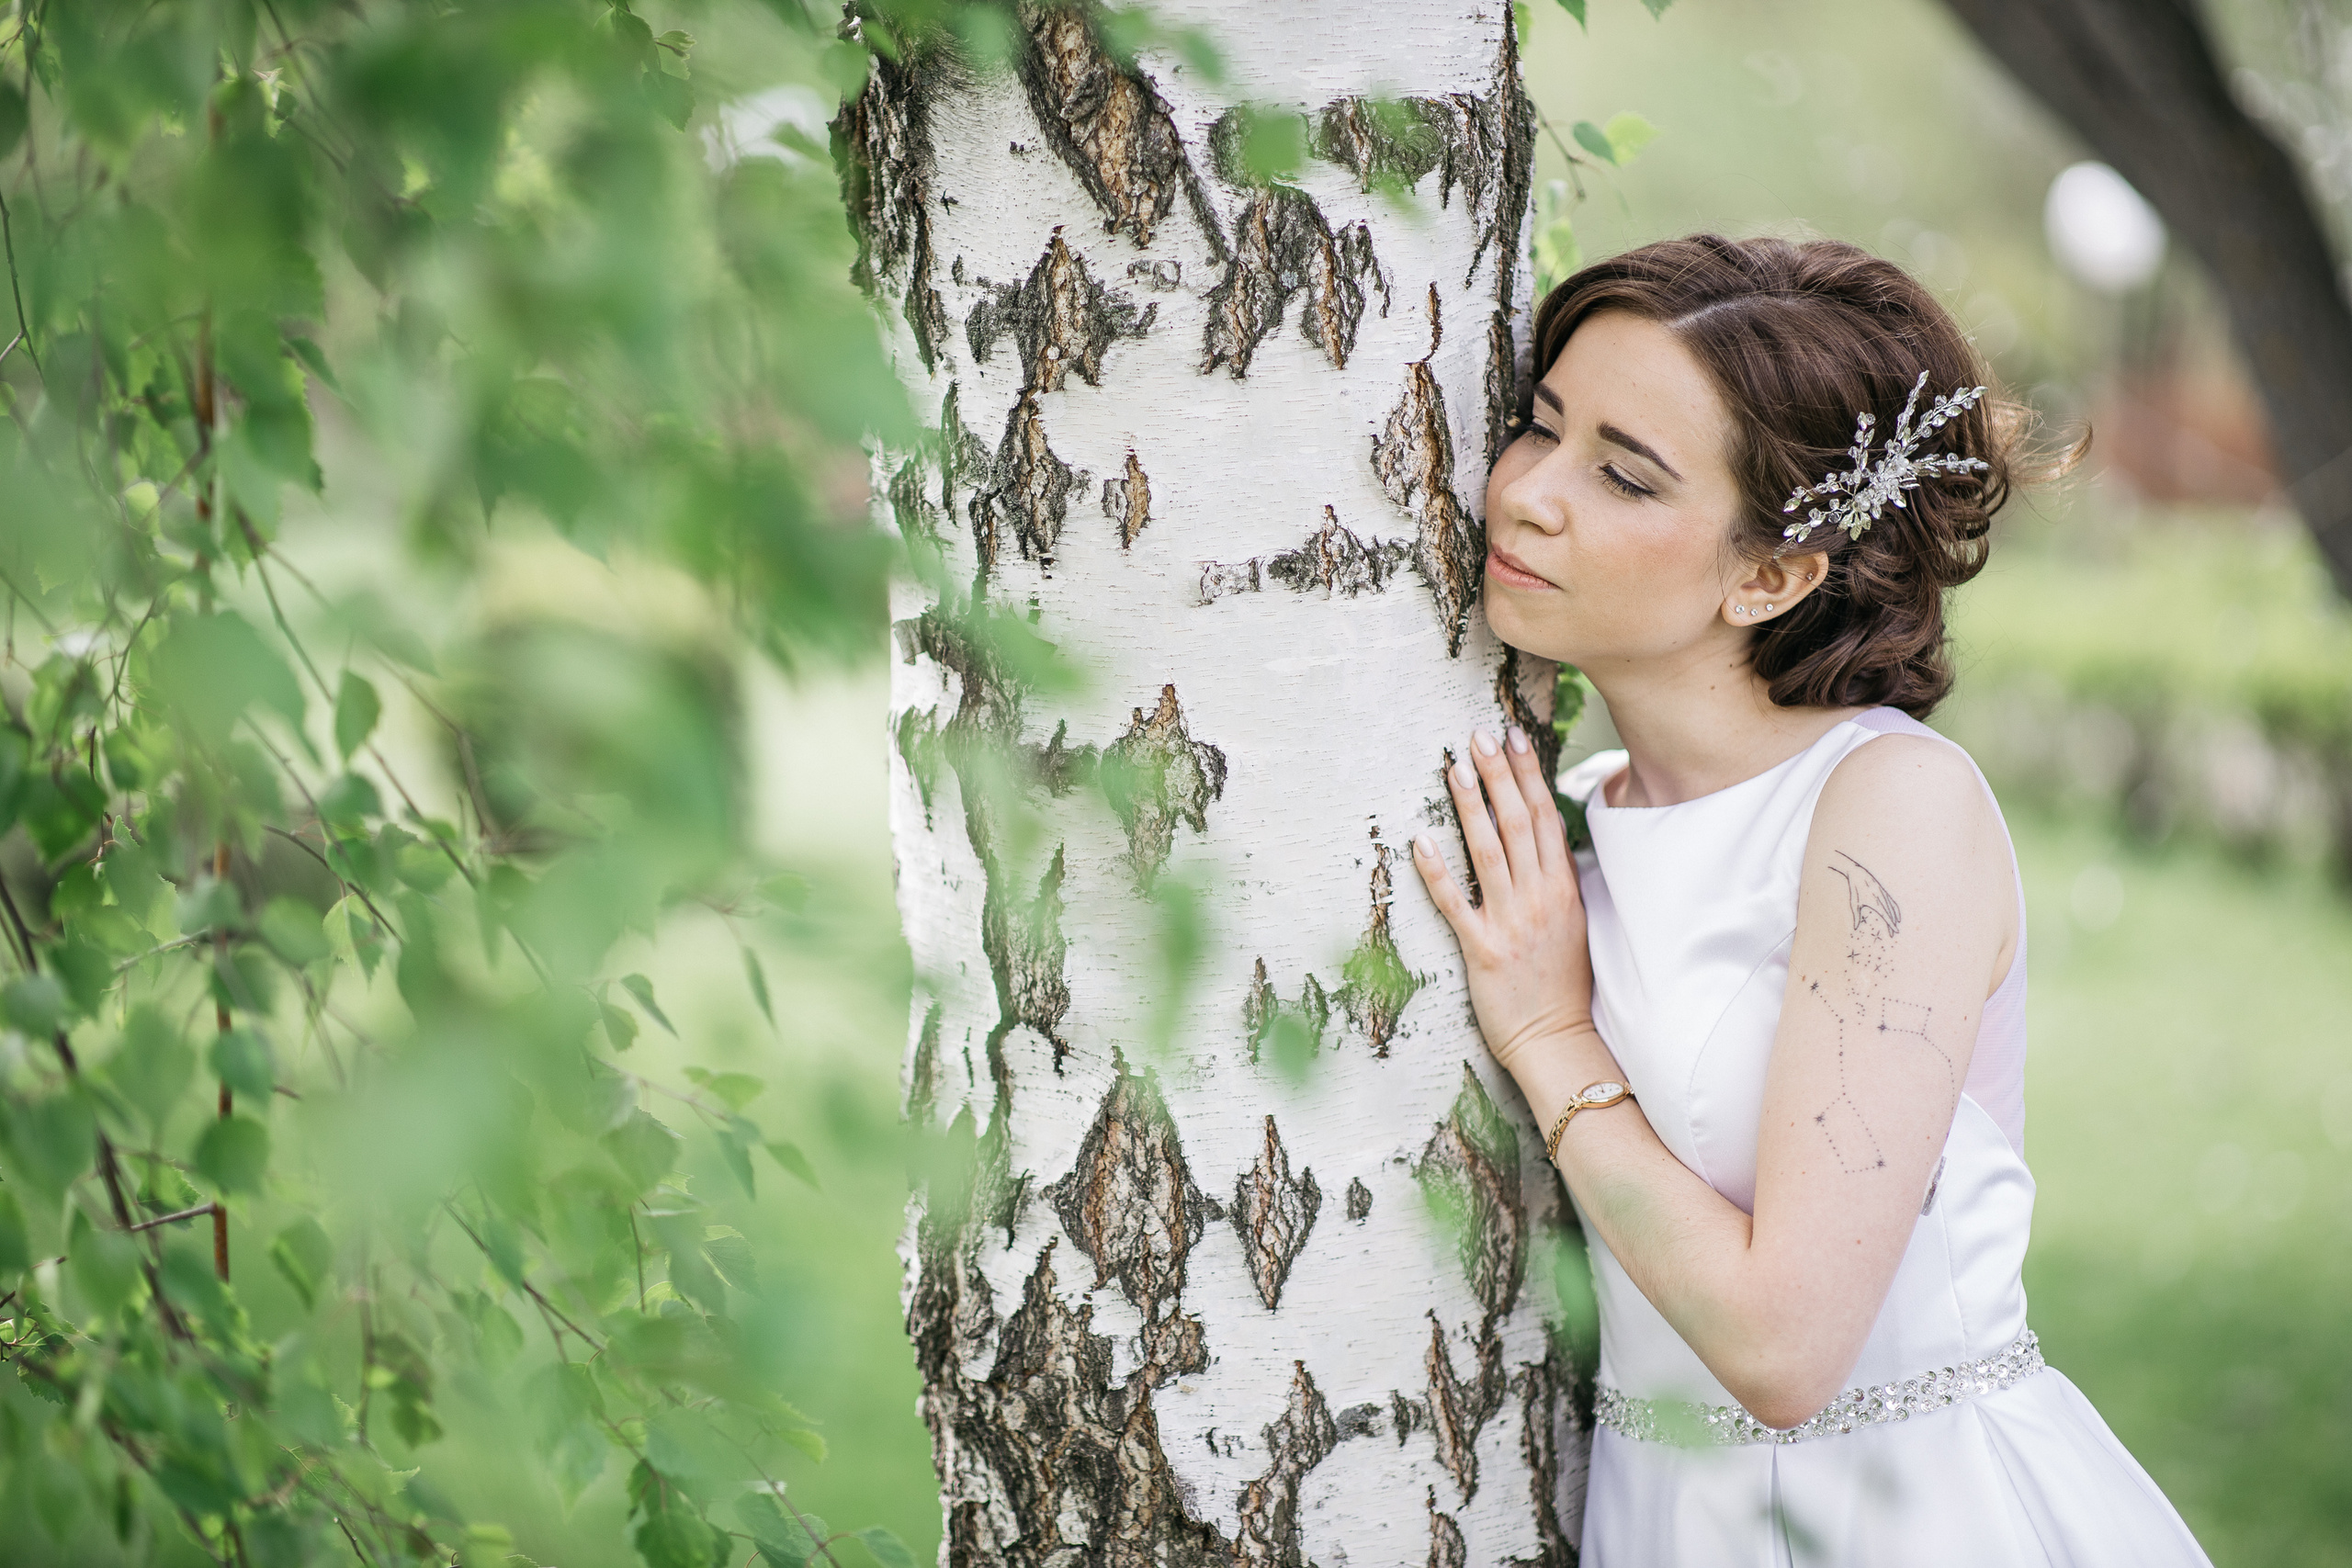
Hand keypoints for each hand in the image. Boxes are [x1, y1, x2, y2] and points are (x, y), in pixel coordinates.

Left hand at [1411, 726, 1597, 1077]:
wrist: (1558, 1041)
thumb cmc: (1561, 985)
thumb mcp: (1572, 924)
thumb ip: (1556, 881)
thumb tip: (1542, 839)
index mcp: (1563, 889)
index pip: (1545, 818)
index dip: (1528, 775)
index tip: (1513, 738)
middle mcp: (1540, 898)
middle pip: (1518, 824)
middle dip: (1499, 775)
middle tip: (1479, 735)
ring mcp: (1512, 923)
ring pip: (1489, 853)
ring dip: (1471, 807)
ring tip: (1455, 768)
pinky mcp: (1484, 951)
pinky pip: (1456, 903)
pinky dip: (1438, 871)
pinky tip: (1421, 840)